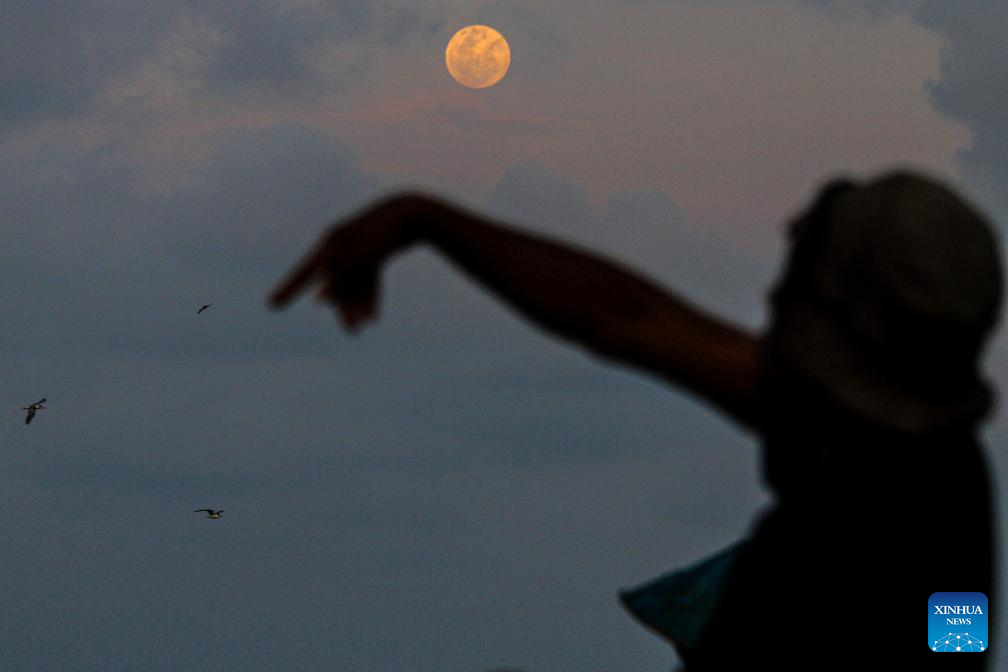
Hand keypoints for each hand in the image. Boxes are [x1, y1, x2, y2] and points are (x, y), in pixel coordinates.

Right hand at [268, 194, 422, 329]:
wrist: (411, 213)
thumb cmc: (379, 234)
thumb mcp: (354, 259)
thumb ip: (335, 281)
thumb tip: (319, 301)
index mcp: (328, 246)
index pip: (302, 273)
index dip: (287, 290)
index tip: (270, 305)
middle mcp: (339, 248)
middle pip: (334, 285)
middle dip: (343, 309)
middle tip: (352, 332)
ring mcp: (358, 250)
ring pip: (353, 284)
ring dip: (359, 306)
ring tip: (366, 327)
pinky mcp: (376, 253)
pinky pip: (368, 279)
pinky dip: (371, 296)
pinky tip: (375, 317)